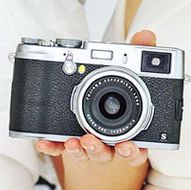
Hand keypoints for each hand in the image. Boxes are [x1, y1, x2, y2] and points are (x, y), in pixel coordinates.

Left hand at [36, 30, 154, 167]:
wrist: (100, 102)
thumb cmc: (119, 88)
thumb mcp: (131, 69)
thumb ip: (141, 53)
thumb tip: (147, 35)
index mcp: (131, 133)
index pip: (136, 149)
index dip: (132, 151)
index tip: (127, 146)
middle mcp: (110, 143)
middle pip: (108, 153)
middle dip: (98, 148)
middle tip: (90, 139)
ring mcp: (90, 143)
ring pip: (85, 152)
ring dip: (77, 148)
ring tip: (72, 139)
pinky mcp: (70, 139)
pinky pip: (61, 147)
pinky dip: (52, 146)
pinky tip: (43, 142)